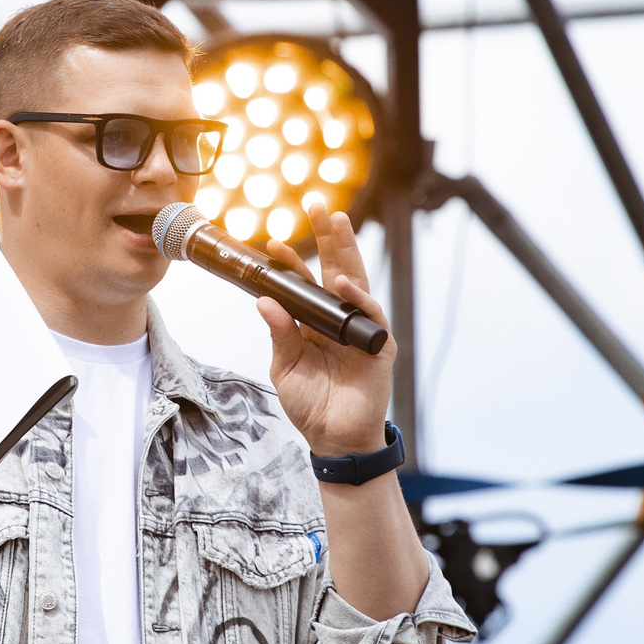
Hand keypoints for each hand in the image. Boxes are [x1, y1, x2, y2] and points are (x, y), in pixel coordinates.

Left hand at [257, 198, 393, 456]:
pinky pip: (370, 314)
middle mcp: (339, 319)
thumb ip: (281, 333)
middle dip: (329, 236)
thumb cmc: (311, 404)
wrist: (333, 438)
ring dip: (347, 251)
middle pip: (335, 268)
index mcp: (315, 322)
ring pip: (356, 281)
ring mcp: (361, 329)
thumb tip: (264, 301)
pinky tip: (342, 281)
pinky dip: (357, 297)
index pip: (305, 283)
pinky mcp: (379, 345)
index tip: (271, 243)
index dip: (291, 262)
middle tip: (317, 205)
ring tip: (337, 223)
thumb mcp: (286, 366)